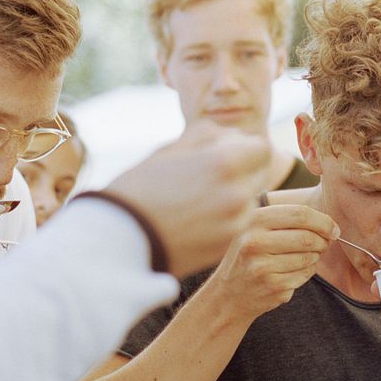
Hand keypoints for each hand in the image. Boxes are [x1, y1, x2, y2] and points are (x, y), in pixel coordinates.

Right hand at [108, 120, 270, 277]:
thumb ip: (210, 136)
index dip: (245, 146)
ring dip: (236, 193)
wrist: (118, 239)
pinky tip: (198, 216)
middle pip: (260, 173)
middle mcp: (236, 194)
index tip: (229, 150)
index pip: (262, 148)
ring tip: (200, 197)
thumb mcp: (172, 149)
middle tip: (212, 174)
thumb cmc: (140, 187)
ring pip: (251, 199)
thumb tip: (235, 135)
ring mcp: (235, 223)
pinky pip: (240, 222)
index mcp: (224, 163)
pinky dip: (228, 216)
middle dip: (243, 169)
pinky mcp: (227, 245)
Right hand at [209, 203, 339, 322]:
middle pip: (307, 237)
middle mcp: (255, 241)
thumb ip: (287, 220)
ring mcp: (263, 266)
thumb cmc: (249, 256)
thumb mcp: (256, 229)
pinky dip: (307, 272)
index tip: (333, 228)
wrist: (228, 294)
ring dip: (315, 257)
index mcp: (253, 220)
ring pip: (309, 257)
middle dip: (323, 241)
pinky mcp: (272, 286)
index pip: (300, 214)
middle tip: (325, 244)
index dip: (323, 221)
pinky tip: (293, 272)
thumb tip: (330, 224)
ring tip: (303, 258)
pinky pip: (305, 274)